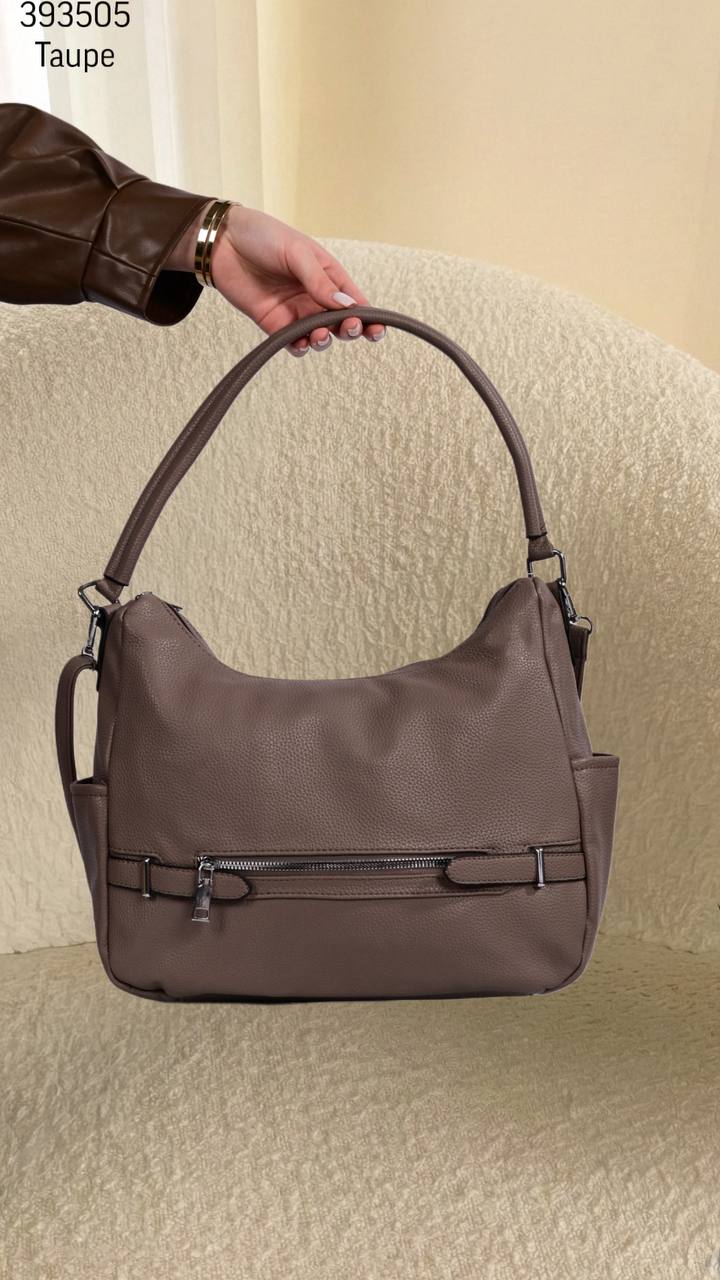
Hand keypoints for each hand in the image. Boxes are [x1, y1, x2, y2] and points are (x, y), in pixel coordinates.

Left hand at [167, 202, 385, 355]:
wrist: (223, 242)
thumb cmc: (263, 236)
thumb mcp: (296, 252)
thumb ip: (319, 281)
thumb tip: (347, 306)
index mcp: (327, 274)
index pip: (354, 300)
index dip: (367, 317)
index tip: (375, 330)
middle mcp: (314, 295)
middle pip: (340, 322)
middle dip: (348, 329)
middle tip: (346, 328)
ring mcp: (295, 311)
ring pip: (319, 335)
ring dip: (324, 339)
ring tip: (319, 334)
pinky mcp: (274, 323)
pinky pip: (293, 342)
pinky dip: (300, 347)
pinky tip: (301, 343)